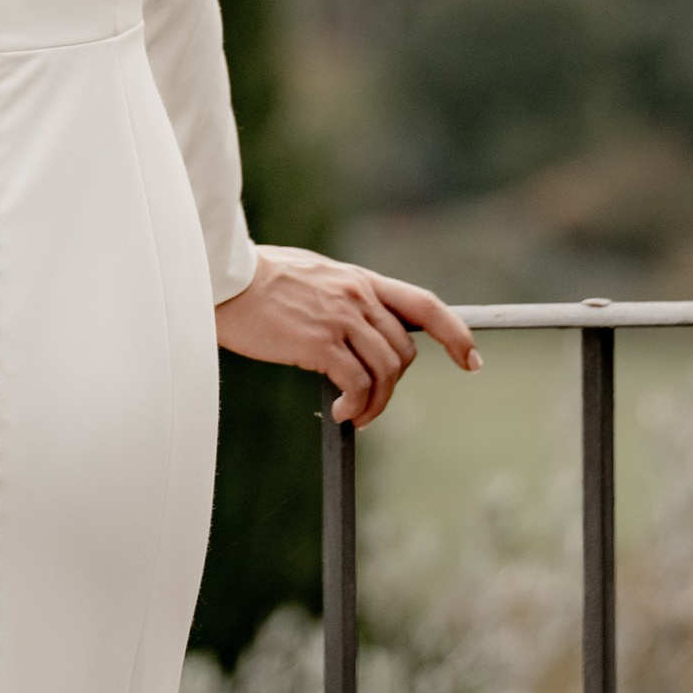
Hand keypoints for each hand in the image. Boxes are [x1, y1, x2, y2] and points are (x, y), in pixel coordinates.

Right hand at [214, 243, 479, 427]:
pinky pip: (356, 384)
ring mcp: (341, 318)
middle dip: (392, 385)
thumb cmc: (257, 280)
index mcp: (359, 279)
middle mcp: (358, 295)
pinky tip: (338, 413)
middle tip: (368, 404)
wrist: (221, 278)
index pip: (424, 305)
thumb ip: (341, 297)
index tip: (472, 360)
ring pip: (385, 372)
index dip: (456, 334)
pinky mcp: (319, 342)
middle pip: (403, 352)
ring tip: (353, 415)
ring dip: (375, 404)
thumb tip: (357, 330)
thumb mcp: (312, 277)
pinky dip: (355, 406)